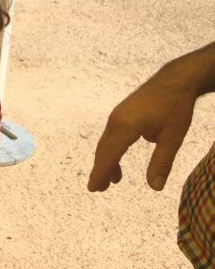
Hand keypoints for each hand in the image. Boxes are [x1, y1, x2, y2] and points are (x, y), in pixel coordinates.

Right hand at [88, 54, 201, 192]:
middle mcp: (115, 121)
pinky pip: (111, 136)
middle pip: (103, 149)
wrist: (176, 80)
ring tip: (112, 180)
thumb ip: (161, 162)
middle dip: (100, 169)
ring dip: (107, 161)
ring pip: (106, 143)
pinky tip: (118, 160)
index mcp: (125, 126)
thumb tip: (155, 187)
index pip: (109, 155)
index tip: (93, 188)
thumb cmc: (175, 107)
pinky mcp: (121, 114)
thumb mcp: (173, 137)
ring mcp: (116, 116)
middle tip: (98, 188)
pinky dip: (112, 150)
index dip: (100, 172)